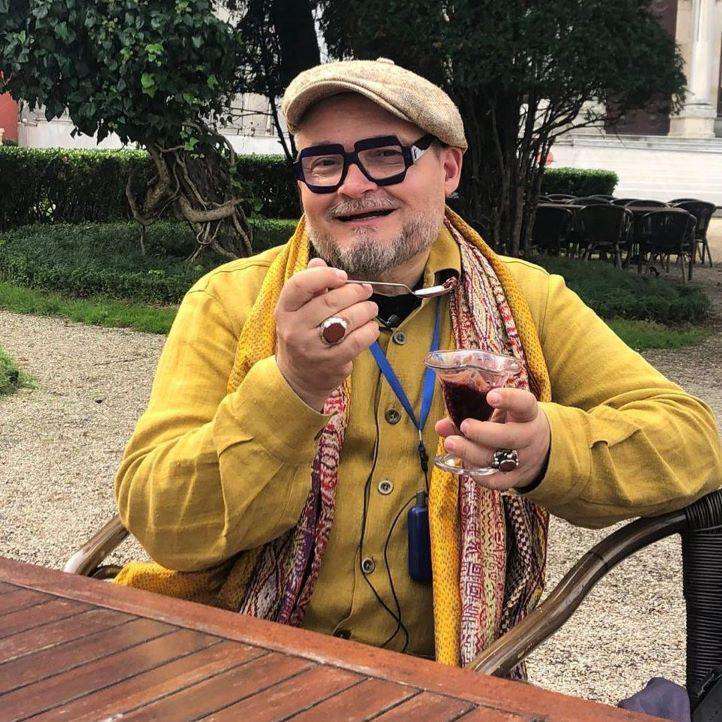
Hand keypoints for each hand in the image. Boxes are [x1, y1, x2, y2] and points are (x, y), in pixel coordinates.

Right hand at [275, 257, 379, 411]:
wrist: (298, 377)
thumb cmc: (302, 334)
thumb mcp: (297, 310)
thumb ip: (309, 285)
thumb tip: (319, 262)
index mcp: (284, 310)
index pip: (299, 284)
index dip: (324, 275)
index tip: (342, 276)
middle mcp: (294, 329)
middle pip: (330, 301)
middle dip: (355, 292)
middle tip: (366, 290)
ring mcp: (312, 348)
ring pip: (347, 320)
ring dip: (366, 310)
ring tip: (370, 308)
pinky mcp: (330, 363)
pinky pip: (357, 340)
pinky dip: (369, 330)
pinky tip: (370, 327)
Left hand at [434, 388, 550, 491]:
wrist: (540, 451)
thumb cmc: (512, 424)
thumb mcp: (500, 412)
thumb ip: (471, 414)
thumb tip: (440, 426)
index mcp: (528, 414)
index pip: (525, 403)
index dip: (509, 399)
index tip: (490, 397)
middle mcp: (529, 437)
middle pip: (510, 438)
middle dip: (483, 433)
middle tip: (464, 425)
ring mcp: (524, 460)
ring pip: (499, 461)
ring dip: (471, 452)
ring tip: (450, 443)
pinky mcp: (516, 478)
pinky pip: (496, 481)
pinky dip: (477, 474)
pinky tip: (464, 463)